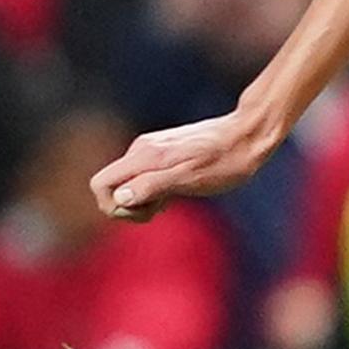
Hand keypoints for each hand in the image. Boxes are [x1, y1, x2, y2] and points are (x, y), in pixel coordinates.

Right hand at [93, 111, 281, 220]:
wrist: (249, 135)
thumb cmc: (225, 162)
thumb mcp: (189, 179)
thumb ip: (151, 186)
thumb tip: (119, 198)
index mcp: (144, 157)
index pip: (100, 184)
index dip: (112, 207)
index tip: (144, 213)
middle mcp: (141, 149)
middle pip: (111, 186)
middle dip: (129, 206)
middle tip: (163, 207)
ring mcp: (152, 149)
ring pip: (129, 183)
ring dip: (145, 199)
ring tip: (177, 196)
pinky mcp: (164, 152)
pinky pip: (144, 177)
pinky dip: (155, 190)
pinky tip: (180, 190)